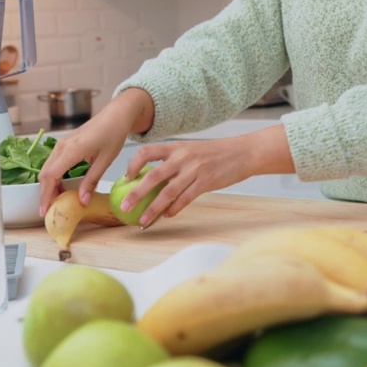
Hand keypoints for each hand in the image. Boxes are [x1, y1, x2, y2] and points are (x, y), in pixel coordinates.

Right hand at [37, 88, 154, 216]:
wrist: (116, 115)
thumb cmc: (113, 134)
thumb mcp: (105, 160)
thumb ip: (92, 181)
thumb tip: (82, 202)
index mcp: (71, 150)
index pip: (51, 176)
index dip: (45, 196)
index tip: (44, 212)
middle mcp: (62, 146)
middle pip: (45, 174)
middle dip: (45, 194)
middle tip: (50, 211)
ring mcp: (61, 144)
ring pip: (47, 169)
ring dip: (49, 186)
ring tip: (57, 202)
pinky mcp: (64, 144)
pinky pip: (53, 164)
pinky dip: (54, 177)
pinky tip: (63, 187)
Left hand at [121, 124, 293, 226]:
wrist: (242, 153)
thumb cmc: (215, 153)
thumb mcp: (191, 150)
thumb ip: (173, 161)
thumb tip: (152, 178)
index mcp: (176, 147)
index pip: (146, 152)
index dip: (133, 165)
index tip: (126, 179)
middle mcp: (182, 157)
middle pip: (152, 175)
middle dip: (136, 193)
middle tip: (124, 206)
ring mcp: (194, 170)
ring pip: (167, 192)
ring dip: (153, 208)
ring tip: (143, 220)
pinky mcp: (206, 182)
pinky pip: (185, 198)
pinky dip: (174, 208)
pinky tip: (167, 215)